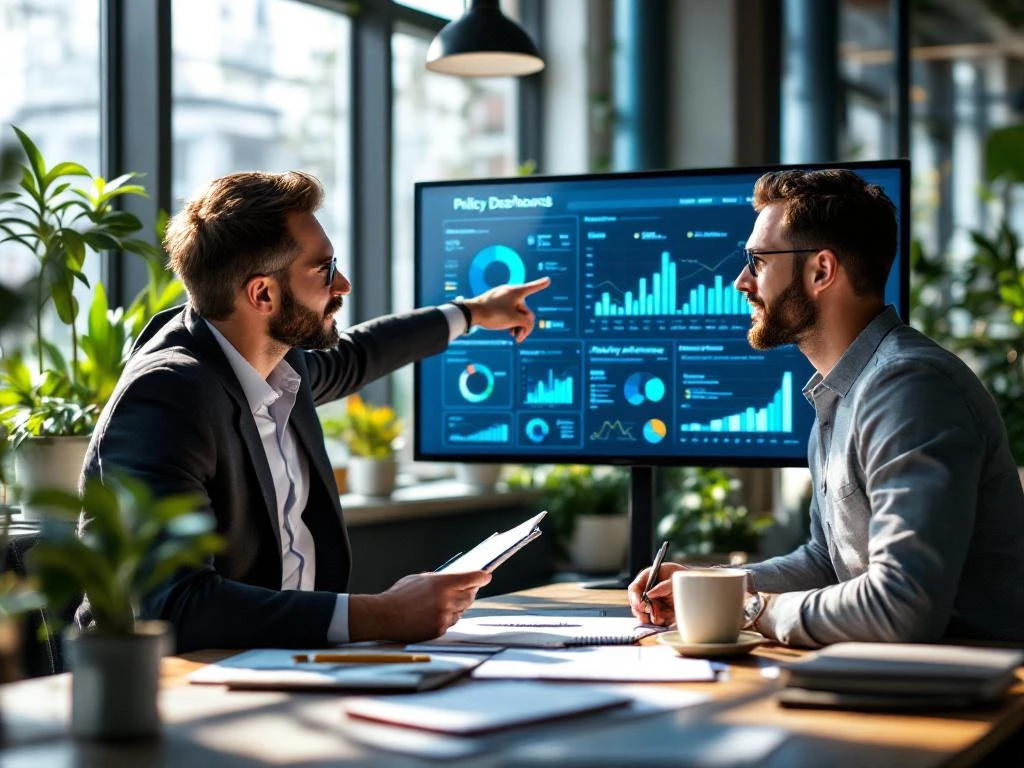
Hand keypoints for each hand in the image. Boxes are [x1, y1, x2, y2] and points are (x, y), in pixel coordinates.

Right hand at [348, 570, 490, 642]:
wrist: (384, 616)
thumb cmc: (399, 595)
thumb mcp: (420, 579)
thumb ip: (439, 579)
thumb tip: (455, 579)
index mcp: (442, 583)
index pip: (472, 578)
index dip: (482, 576)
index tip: (486, 575)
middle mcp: (446, 600)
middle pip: (470, 595)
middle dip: (470, 591)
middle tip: (469, 587)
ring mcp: (444, 616)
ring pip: (462, 610)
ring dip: (459, 605)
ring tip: (448, 601)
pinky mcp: (439, 630)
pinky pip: (451, 621)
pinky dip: (449, 617)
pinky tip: (438, 613)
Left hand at [463, 277, 550, 342]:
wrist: (471, 313)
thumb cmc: (493, 314)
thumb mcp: (514, 320)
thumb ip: (527, 322)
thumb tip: (527, 324)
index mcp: (516, 292)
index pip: (532, 288)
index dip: (541, 285)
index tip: (548, 280)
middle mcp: (509, 292)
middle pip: (524, 309)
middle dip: (524, 324)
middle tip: (519, 338)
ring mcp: (500, 297)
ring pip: (515, 311)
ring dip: (517, 324)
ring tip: (513, 336)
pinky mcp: (493, 303)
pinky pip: (506, 311)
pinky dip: (509, 321)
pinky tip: (507, 331)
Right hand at [627, 561, 687, 625]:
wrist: (697, 588)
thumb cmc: (685, 578)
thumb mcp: (675, 579)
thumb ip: (662, 586)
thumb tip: (649, 594)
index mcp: (648, 579)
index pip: (634, 588)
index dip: (634, 597)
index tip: (640, 605)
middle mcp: (648, 592)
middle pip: (635, 604)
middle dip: (641, 612)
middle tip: (648, 617)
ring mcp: (653, 603)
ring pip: (643, 615)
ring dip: (650, 618)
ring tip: (661, 618)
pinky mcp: (660, 613)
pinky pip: (654, 621)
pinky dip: (659, 623)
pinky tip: (666, 620)